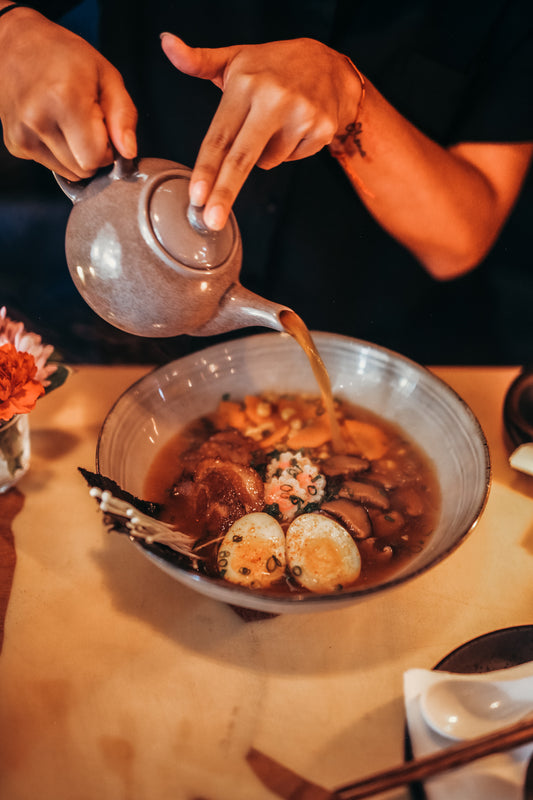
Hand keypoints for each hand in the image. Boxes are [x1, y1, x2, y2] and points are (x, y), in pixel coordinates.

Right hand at [0, 7, 137, 179]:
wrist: (15, 44)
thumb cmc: (62, 55)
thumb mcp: (106, 75)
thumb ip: (124, 116)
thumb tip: (128, 151)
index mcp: (64, 99)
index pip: (96, 158)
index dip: (107, 148)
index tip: (103, 126)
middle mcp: (38, 120)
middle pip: (83, 169)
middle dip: (93, 152)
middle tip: (86, 120)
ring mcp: (22, 135)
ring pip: (69, 172)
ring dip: (76, 154)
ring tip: (69, 120)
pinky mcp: (15, 144)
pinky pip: (52, 166)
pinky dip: (59, 152)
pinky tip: (53, 125)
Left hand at [161, 35, 361, 228]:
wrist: (331, 66)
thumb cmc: (274, 66)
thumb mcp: (236, 59)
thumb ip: (198, 60)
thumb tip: (166, 44)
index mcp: (247, 83)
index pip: (220, 135)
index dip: (206, 169)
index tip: (196, 195)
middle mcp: (274, 98)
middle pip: (243, 158)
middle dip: (225, 193)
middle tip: (212, 220)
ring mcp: (301, 115)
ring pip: (268, 161)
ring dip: (264, 153)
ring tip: (274, 122)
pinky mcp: (322, 129)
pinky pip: (291, 158)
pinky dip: (288, 149)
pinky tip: (295, 126)